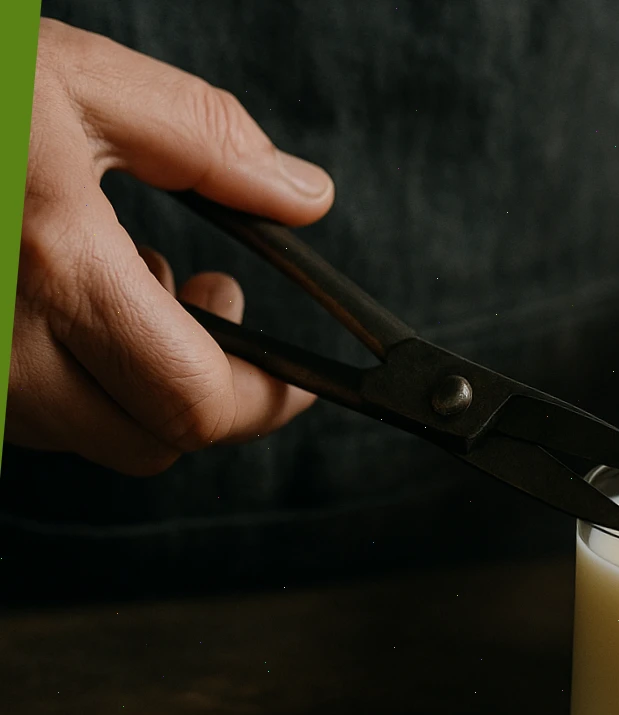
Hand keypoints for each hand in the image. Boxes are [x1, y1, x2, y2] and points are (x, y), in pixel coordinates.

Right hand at [10, 19, 334, 475]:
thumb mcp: (73, 81)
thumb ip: (205, 140)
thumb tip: (302, 195)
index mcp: (57, 272)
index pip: (198, 402)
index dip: (267, 403)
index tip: (297, 381)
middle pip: (148, 442)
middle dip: (203, 391)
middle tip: (212, 303)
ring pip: (82, 434)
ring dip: (128, 381)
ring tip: (122, 276)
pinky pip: (20, 413)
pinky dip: (63, 374)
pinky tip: (53, 294)